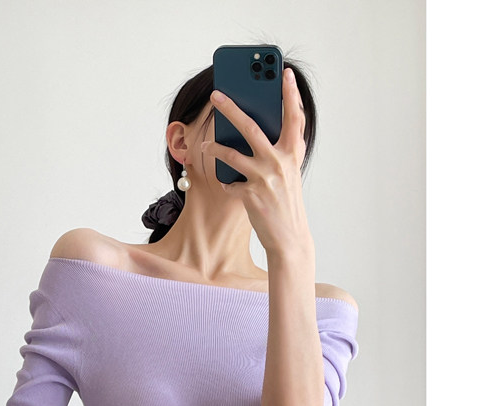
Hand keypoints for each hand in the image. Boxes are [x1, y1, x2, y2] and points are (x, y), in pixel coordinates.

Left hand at [201, 67, 312, 260]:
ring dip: (214, 149)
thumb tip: (254, 133)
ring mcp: (265, 177)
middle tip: (217, 95)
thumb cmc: (286, 203)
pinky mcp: (251, 195)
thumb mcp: (289, 174)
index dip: (290, 94)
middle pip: (251, 127)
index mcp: (293, 153)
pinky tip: (228, 186)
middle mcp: (280, 161)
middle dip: (232, 108)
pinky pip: (230, 183)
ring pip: (232, 154)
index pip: (294, 116)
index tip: (284, 73)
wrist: (289, 238)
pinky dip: (227, 184)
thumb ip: (279, 152)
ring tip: (205, 147)